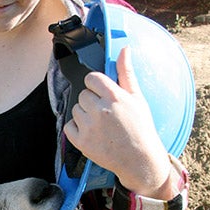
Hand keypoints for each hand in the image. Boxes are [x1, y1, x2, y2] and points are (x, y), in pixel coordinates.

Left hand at [63, 47, 173, 198]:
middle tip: (107, 114)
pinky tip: (93, 133)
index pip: (92, 78)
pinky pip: (69, 126)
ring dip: (85, 115)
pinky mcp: (81, 141)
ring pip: (76, 109)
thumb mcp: (137, 98)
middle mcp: (100, 110)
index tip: (103, 94)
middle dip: (93, 102)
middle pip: (83, 94)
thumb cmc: (140, 128)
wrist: (139, 159)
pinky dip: (77, 129)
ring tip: (102, 125)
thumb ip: (126, 72)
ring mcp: (89, 126)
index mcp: (114, 96)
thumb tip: (124, 49)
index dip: (96, 85)